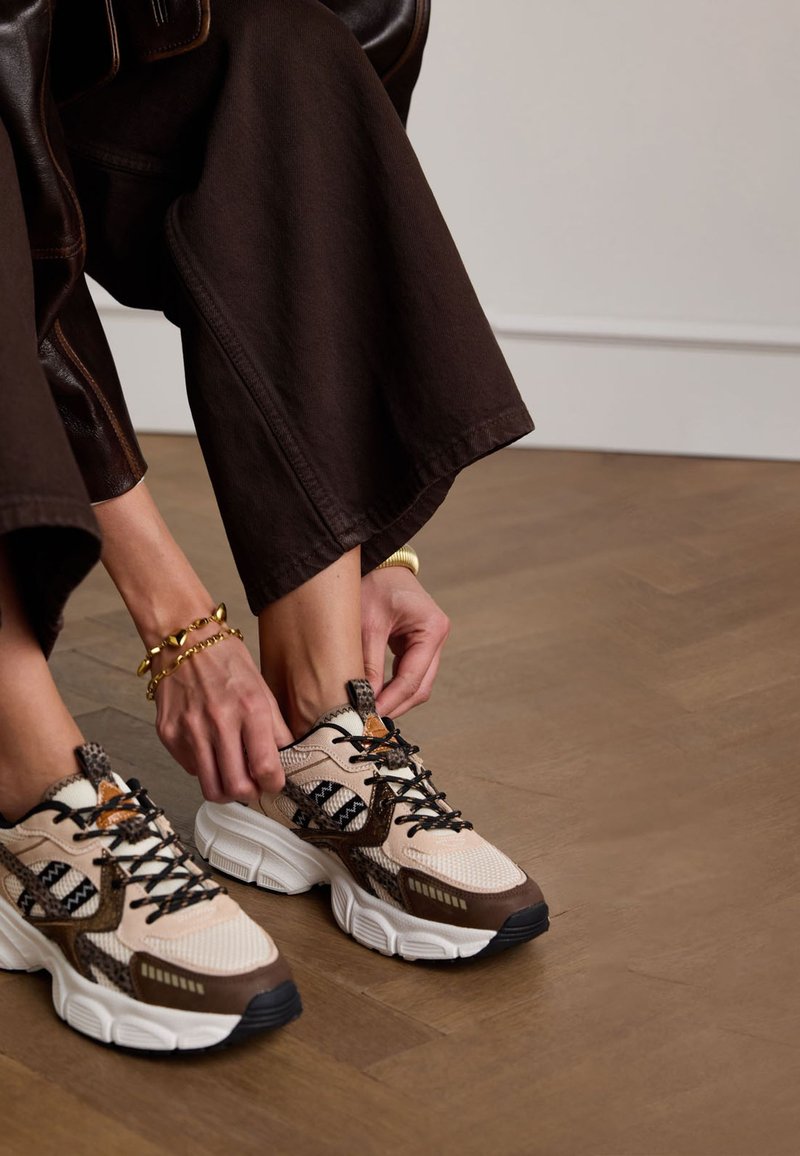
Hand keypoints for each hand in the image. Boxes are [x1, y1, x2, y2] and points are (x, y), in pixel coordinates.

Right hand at [153, 627, 291, 803]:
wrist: (183, 639)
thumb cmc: (225, 659)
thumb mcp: (262, 688)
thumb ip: (275, 728)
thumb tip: (287, 759)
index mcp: (249, 709)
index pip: (266, 768)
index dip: (274, 784)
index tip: (274, 781)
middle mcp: (219, 722)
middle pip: (236, 788)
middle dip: (250, 793)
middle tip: (253, 784)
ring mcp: (190, 730)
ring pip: (210, 788)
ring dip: (225, 789)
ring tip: (231, 774)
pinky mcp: (168, 734)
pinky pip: (190, 769)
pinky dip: (203, 767)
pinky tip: (209, 748)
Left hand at [361, 567, 449, 717]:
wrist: (375, 560)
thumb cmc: (372, 582)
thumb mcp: (367, 625)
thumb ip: (368, 664)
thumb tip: (362, 702)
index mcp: (432, 628)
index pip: (412, 678)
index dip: (391, 702)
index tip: (369, 717)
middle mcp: (436, 637)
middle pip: (420, 687)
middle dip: (395, 706)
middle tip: (368, 722)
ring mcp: (429, 641)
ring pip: (416, 684)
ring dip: (395, 700)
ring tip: (369, 712)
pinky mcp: (417, 644)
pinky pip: (408, 674)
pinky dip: (393, 688)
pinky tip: (374, 697)